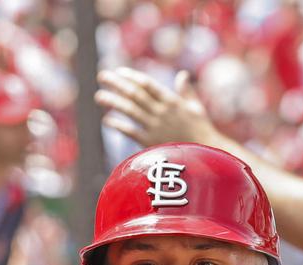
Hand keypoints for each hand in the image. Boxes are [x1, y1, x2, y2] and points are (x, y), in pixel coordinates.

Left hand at [95, 68, 218, 147]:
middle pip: (135, 94)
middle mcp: (161, 112)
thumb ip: (187, 91)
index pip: (147, 84)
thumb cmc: (201, 131)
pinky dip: (119, 126)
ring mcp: (155, 127)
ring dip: (113, 102)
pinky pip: (131, 132)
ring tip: (98, 96)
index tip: (119, 71)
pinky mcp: (152, 143)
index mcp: (171, 101)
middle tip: (101, 76)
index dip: (132, 76)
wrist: (204, 155)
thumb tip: (183, 75)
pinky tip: (107, 120)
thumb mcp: (196, 108)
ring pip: (130, 110)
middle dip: (117, 84)